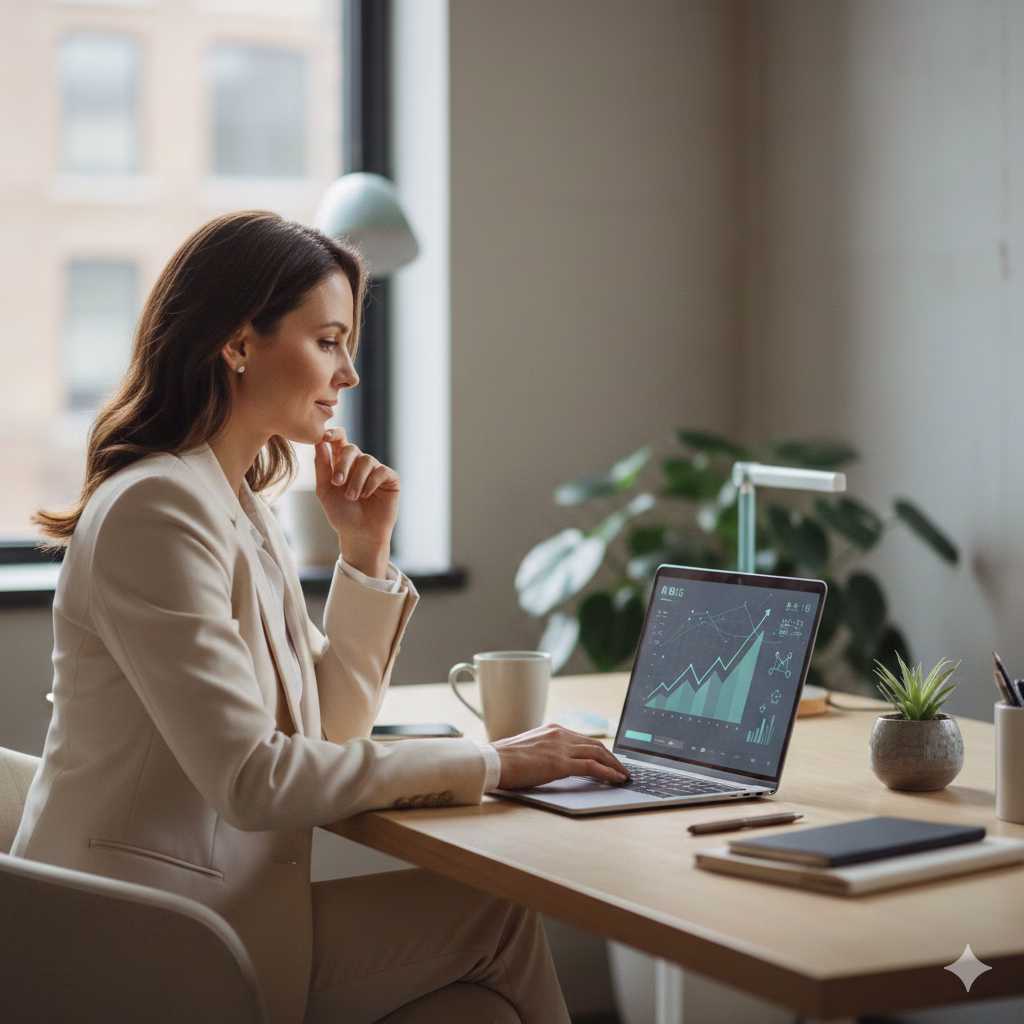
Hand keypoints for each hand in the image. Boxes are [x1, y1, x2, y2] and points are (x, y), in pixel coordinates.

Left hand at [313, 428, 399, 576]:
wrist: (359, 535)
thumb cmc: (341, 514)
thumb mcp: (325, 490)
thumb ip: (322, 466)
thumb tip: (319, 441)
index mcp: (342, 464)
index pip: (339, 440)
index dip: (333, 434)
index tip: (325, 436)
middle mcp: (359, 464)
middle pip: (351, 448)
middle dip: (343, 464)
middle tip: (337, 482)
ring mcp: (376, 471)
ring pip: (367, 460)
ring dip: (357, 480)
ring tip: (353, 497)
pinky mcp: (391, 479)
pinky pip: (381, 471)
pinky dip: (371, 482)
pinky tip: (366, 495)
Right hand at [491, 725, 630, 789]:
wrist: (492, 761)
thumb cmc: (505, 760)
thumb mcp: (530, 748)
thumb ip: (545, 750)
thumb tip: (554, 762)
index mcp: (553, 730)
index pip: (584, 739)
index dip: (600, 750)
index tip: (609, 758)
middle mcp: (560, 734)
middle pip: (596, 745)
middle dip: (612, 758)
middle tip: (622, 768)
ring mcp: (561, 747)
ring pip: (598, 754)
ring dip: (615, 765)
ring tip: (624, 775)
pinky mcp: (560, 763)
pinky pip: (592, 767)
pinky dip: (608, 773)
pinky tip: (617, 779)